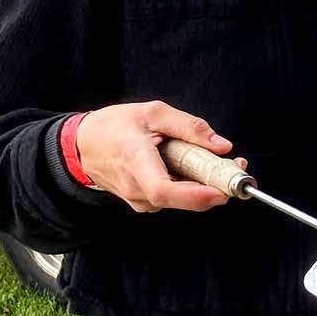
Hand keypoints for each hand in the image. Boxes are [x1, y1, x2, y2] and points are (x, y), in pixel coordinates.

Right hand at [75, 101, 245, 212]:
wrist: (82, 145)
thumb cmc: (115, 126)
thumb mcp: (153, 112)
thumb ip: (189, 127)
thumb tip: (222, 146)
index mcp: (135, 160)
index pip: (164, 190)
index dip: (196, 195)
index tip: (222, 191)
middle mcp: (136, 187)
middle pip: (181, 200)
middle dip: (214, 187)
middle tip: (234, 167)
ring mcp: (138, 199)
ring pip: (181, 200)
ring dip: (203, 184)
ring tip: (208, 159)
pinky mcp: (143, 202)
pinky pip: (174, 198)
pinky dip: (189, 185)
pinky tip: (188, 166)